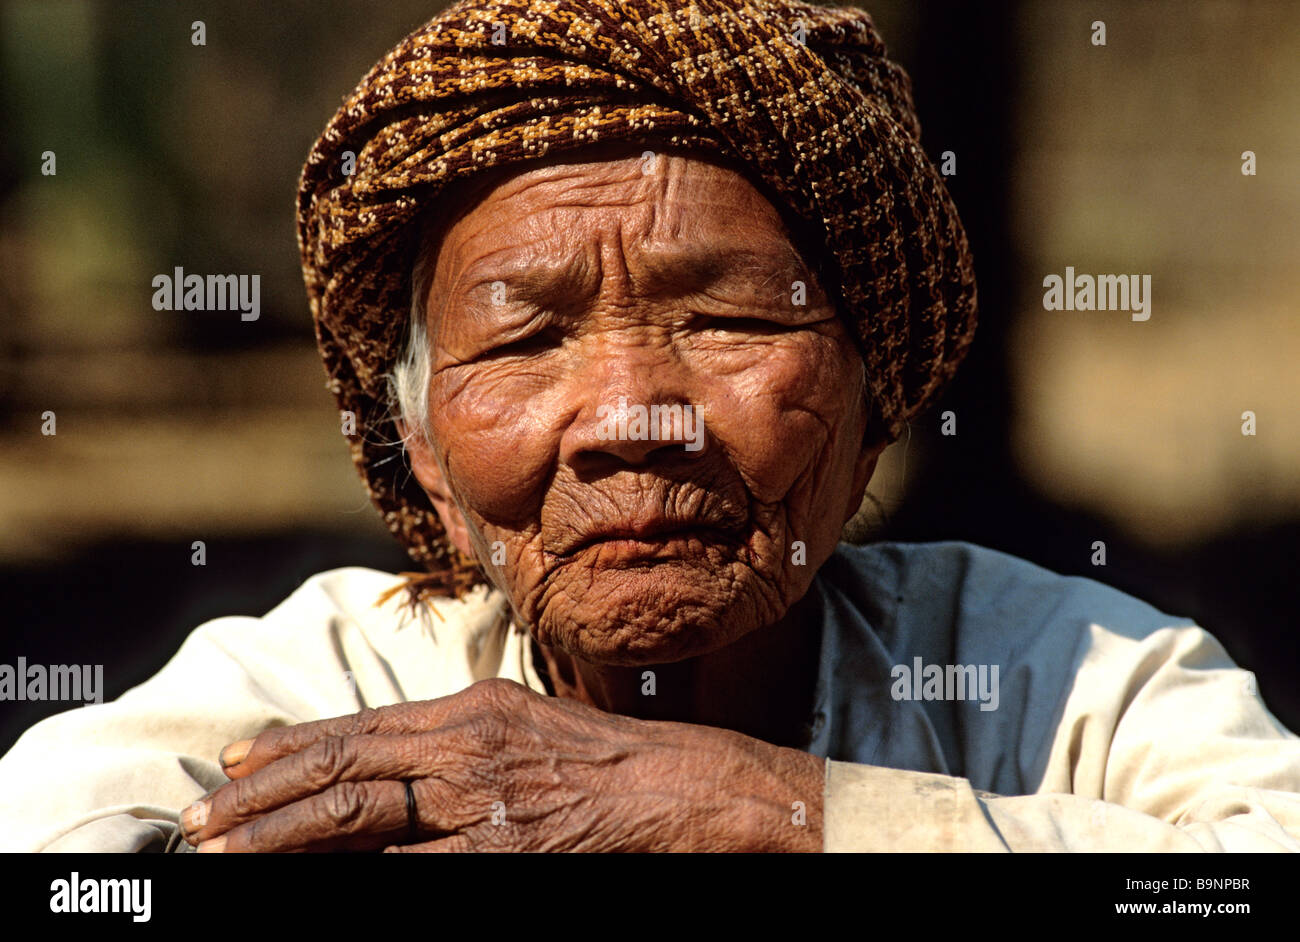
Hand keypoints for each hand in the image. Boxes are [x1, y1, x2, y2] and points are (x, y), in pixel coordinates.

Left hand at [180, 678, 823, 851]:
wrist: (686, 787)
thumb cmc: (612, 761)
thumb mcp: (529, 727)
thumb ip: (460, 741)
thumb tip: (393, 766)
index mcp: (473, 708)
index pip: (359, 728)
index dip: (289, 749)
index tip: (234, 768)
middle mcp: (468, 746)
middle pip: (343, 770)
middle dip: (261, 800)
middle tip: (201, 825)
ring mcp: (484, 802)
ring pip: (358, 817)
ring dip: (281, 839)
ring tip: (224, 857)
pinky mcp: (505, 852)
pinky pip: (413, 869)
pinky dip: (355, 877)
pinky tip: (314, 887)